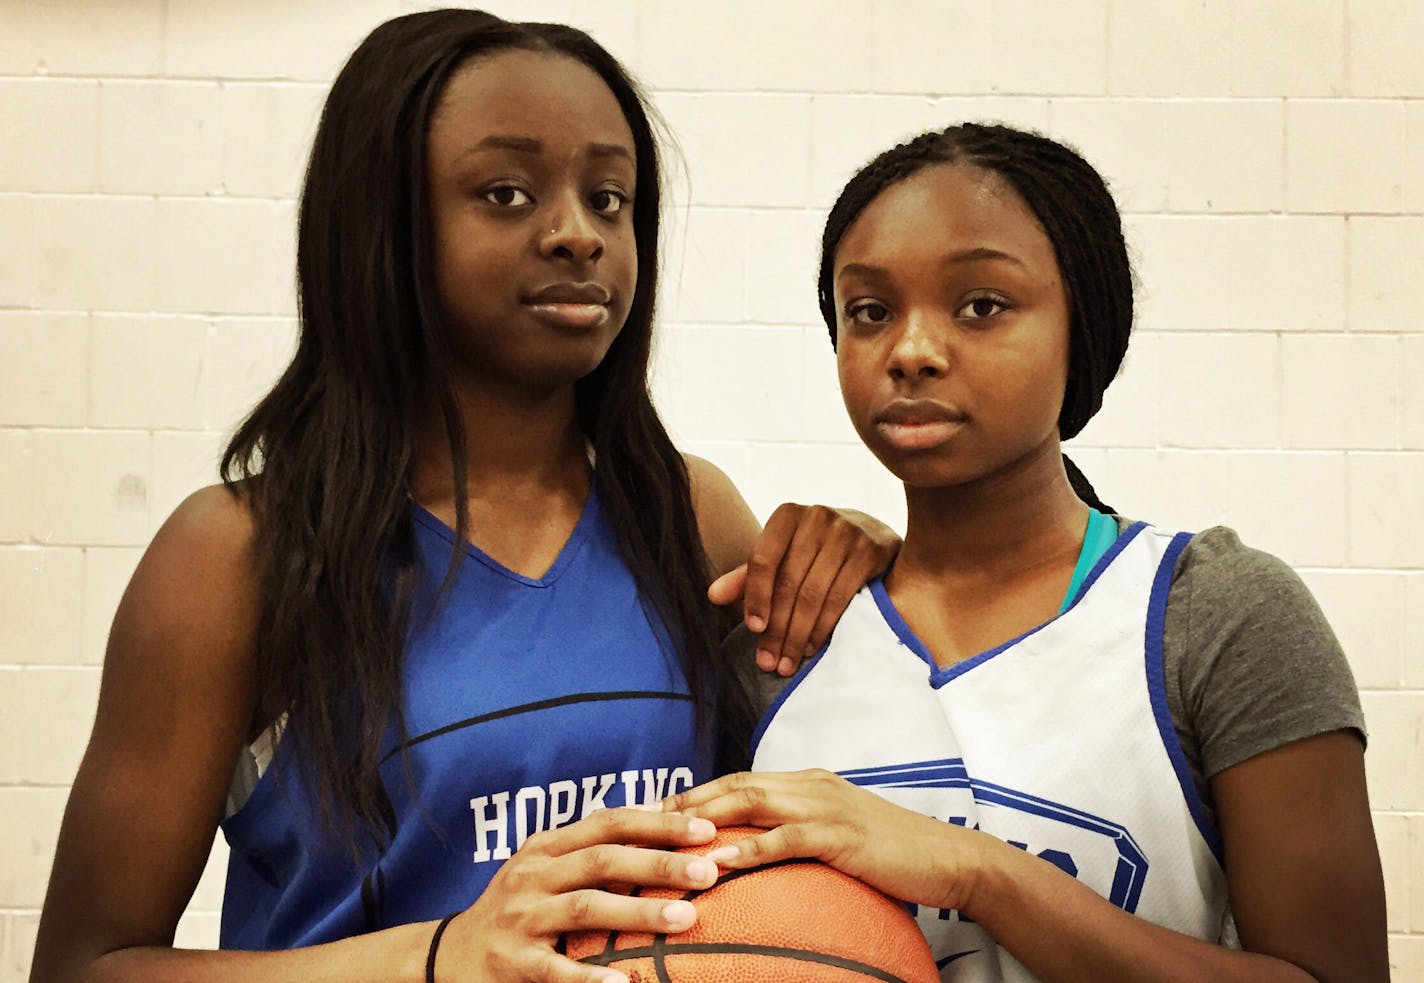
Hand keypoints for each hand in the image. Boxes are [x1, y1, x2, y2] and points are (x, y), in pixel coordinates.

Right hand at [434, 808, 721, 982]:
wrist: (452, 954)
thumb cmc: (520, 905)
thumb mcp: (549, 865)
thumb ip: (595, 844)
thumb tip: (661, 811)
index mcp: (548, 845)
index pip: (609, 823)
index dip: (658, 823)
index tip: (706, 829)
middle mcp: (534, 874)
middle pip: (603, 860)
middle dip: (659, 863)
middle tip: (709, 870)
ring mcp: (522, 917)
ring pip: (585, 907)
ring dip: (637, 913)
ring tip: (684, 918)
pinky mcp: (514, 961)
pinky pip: (556, 970)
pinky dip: (589, 978)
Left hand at [662, 770, 982, 913]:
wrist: (948, 858)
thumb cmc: (892, 854)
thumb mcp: (838, 836)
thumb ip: (799, 835)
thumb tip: (758, 854)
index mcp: (808, 783)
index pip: (740, 780)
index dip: (697, 794)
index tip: (656, 812)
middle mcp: (811, 785)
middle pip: (736, 785)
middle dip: (687, 801)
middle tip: (642, 820)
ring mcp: (826, 806)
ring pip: (753, 802)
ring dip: (706, 818)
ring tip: (665, 834)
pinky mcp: (841, 835)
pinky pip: (786, 838)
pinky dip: (749, 849)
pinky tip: (720, 863)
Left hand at [707, 505, 899, 675]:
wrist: (870, 533)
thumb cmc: (815, 549)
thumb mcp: (782, 556)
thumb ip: (748, 576)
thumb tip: (713, 596)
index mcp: (786, 516)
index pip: (763, 559)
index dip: (756, 597)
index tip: (752, 629)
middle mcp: (816, 517)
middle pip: (789, 582)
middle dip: (776, 628)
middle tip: (768, 662)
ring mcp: (846, 533)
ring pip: (814, 594)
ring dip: (798, 635)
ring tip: (786, 663)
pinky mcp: (869, 551)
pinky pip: (840, 598)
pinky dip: (823, 628)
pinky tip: (811, 648)